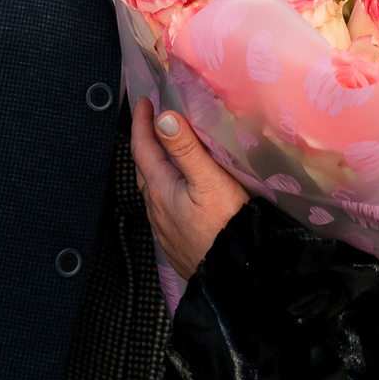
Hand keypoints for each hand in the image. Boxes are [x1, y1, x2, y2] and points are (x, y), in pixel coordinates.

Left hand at [130, 98, 248, 279]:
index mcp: (160, 190)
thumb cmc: (226, 228)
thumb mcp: (209, 182)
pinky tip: (182, 194)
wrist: (236, 278)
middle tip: (153, 122)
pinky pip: (165, 210)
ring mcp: (166, 230)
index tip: (144, 101)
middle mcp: (156, 210)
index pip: (142, 149)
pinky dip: (168, 191)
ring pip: (154, 191)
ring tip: (167, 154)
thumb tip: (164, 117)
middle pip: (144, 169)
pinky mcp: (178, 244)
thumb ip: (186, 149)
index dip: (142, 123)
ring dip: (156, 168)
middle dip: (146, 143)